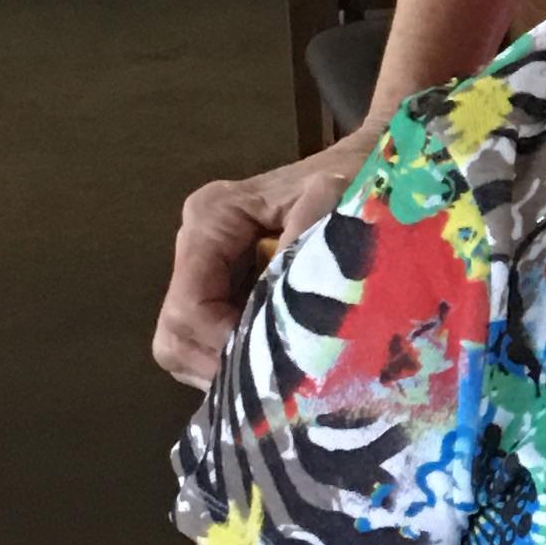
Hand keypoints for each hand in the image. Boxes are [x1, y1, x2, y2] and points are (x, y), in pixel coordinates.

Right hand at [153, 127, 376, 386]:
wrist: (368, 166)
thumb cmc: (355, 179)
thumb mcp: (342, 205)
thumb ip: (311, 239)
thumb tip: (288, 286)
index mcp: (213, 218)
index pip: (190, 310)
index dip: (228, 348)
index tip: (280, 364)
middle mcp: (196, 243)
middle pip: (177, 336)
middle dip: (226, 364)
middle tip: (284, 378)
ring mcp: (204, 269)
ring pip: (187, 348)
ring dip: (235, 367)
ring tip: (287, 368)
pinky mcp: (220, 290)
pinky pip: (208, 345)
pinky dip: (242, 359)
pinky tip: (284, 356)